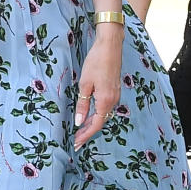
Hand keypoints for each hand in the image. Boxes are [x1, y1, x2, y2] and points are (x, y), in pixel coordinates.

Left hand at [73, 28, 122, 149]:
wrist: (110, 46)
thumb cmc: (96, 62)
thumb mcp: (85, 84)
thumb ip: (82, 104)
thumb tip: (79, 122)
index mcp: (105, 101)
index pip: (96, 125)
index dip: (85, 136)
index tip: (76, 143)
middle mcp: (113, 101)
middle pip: (100, 122)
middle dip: (87, 132)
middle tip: (75, 141)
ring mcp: (115, 96)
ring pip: (103, 115)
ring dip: (92, 124)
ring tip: (79, 132)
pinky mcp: (114, 90)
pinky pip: (105, 108)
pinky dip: (96, 115)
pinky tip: (88, 116)